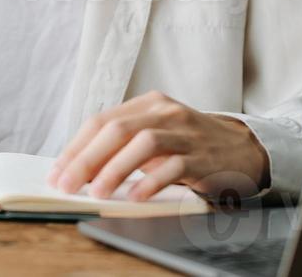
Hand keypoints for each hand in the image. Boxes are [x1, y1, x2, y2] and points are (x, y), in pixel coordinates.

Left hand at [45, 90, 269, 202]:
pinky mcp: (204, 156)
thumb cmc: (191, 145)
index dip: (76, 147)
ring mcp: (186, 133)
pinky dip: (152, 182)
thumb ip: (123, 145)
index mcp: (148, 104)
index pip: (101, 121)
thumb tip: (80, 170)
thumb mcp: (156, 135)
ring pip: (143, 144)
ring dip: (114, 169)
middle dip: (86, 159)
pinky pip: (174, 166)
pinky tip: (135, 196)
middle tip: (67, 185)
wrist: (243, 148)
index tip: (57, 172)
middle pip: (117, 129)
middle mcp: (165, 112)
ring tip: (97, 192)